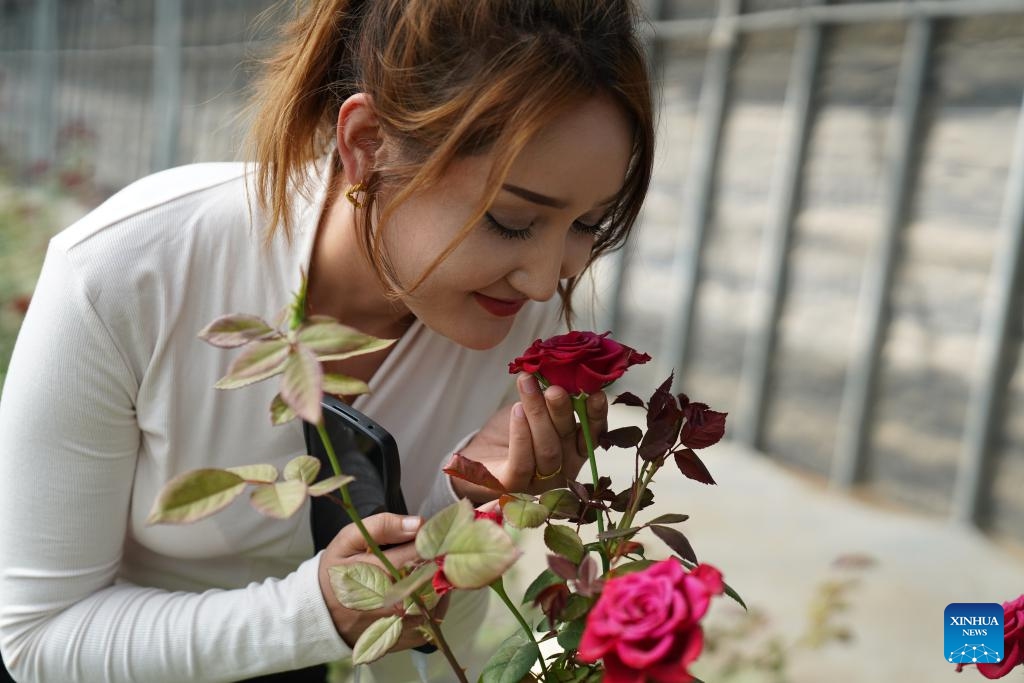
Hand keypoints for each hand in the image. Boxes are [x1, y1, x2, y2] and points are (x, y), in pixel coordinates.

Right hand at [317, 513, 445, 650]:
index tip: (428, 534)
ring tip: (422, 571)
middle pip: (436, 575)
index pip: (424, 550)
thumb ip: (382, 526)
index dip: (431, 539)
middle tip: (428, 552)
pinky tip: (422, 592)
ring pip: (440, 597)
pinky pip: (434, 619)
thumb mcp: (348, 541)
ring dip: (437, 582)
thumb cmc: (335, 574)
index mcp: (383, 572)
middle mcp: (396, 601)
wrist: (320, 615)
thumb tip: (417, 523)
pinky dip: (435, 604)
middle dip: (436, 560)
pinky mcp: (406, 638)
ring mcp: (403, 622)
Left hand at [453, 374, 608, 502]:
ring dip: (538, 414)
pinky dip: (521, 434)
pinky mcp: (514, 485)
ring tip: (528, 385)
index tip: (596, 393)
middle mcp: (563, 468)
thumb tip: (556, 367)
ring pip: (547, 449)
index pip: (593, 433)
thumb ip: (549, 396)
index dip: (596, 414)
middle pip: (568, 438)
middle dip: (562, 410)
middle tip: (555, 387)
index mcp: (574, 450)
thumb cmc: (513, 430)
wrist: (479, 457)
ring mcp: (540, 481)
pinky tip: (517, 411)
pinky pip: (522, 463)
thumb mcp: (535, 409)